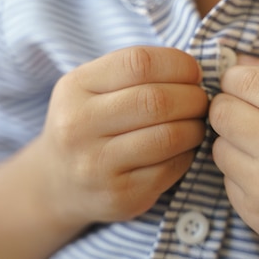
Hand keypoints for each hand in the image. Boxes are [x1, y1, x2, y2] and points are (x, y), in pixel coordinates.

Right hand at [40, 46, 207, 226]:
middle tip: (201, 100)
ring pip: (169, 136)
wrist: (57, 182)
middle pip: (156, 100)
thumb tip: (193, 68)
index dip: (178, 64)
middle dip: (193, 97)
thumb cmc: (88, 121)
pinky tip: (182, 148)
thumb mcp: (92, 86)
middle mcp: (78, 126)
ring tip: (195, 123)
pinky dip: (187, 154)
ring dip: (195, 127)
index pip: (139, 63)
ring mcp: (97, 165)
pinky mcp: (119, 196)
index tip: (192, 72)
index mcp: (75, 87)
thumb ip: (135, 70)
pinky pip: (171, 168)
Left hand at [209, 56, 258, 256]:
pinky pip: (228, 181)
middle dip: (231, 107)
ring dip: (236, 143)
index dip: (237, 79)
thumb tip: (235, 60)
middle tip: (253, 116)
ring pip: (218, 148)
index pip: (241, 80)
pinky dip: (244, 174)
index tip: (246, 86)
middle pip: (220, 112)